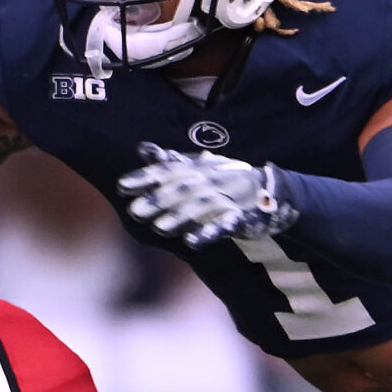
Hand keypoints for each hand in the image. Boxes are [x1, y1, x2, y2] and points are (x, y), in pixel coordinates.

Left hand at [117, 143, 294, 248]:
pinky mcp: (240, 218)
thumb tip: (142, 149)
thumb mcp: (198, 167)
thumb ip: (170, 162)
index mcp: (199, 167)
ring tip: (158, 229)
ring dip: (179, 218)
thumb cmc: (225, 179)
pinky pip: (223, 226)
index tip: (122, 186)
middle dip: (158, 200)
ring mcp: (227, 198)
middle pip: (182, 189)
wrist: (270, 191)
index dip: (145, 178)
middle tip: (133, 212)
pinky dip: (207, 233)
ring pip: (201, 207)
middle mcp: (212, 179)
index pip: (168, 170)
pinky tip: (190, 243)